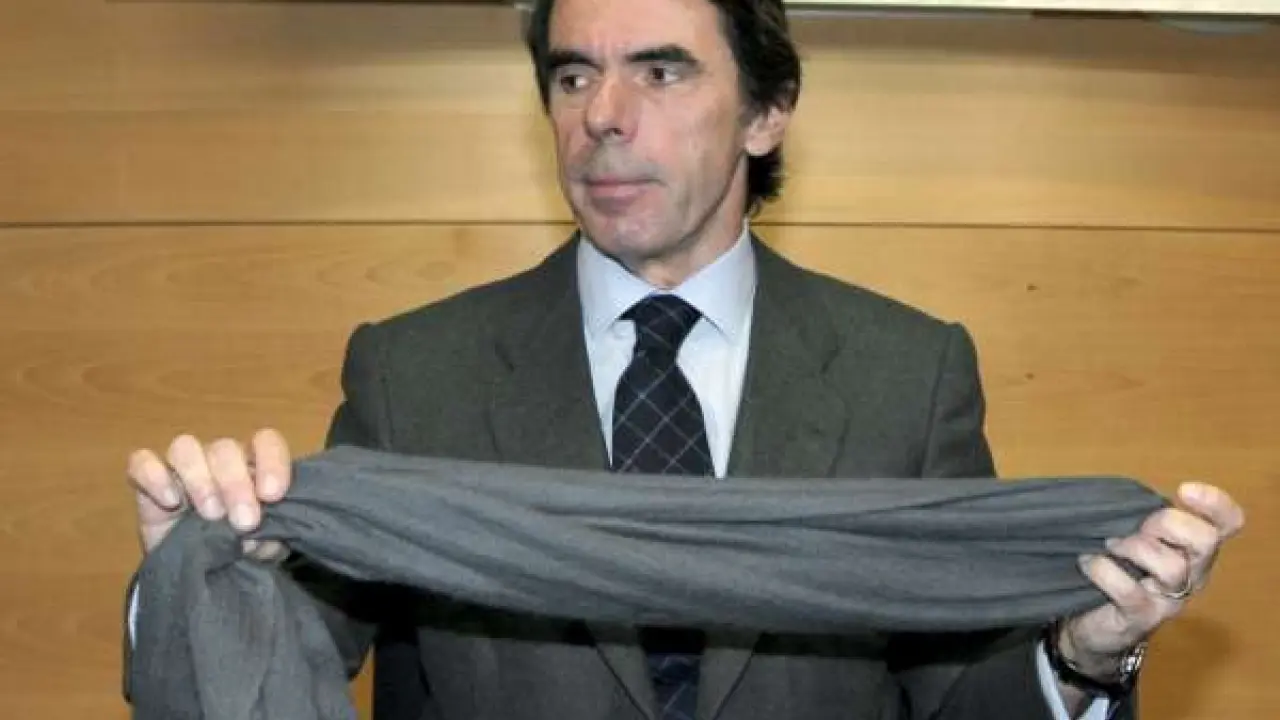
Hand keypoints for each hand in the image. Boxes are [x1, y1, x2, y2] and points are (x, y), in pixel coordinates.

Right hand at [127, 428, 292, 560]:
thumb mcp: (265, 548)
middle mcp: (219, 460)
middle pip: (225, 448)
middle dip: (236, 484)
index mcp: (254, 466)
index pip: (266, 442)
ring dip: (199, 479)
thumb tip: (258, 537)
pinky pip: (142, 462)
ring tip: (211, 514)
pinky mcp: (146, 483)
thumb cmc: (241, 549)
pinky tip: (170, 502)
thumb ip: (270, 538)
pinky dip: (154, 477)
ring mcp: (181, 469)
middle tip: (245, 522)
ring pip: (185, 447)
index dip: (271, 462)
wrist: (199, 574)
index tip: (272, 495)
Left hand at [1058, 481, 1245, 676]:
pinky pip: (1129, 590)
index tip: (1184, 490)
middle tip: (1138, 528)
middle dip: (1167, 523)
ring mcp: (1169, 600)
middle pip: (1205, 541)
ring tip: (1110, 547)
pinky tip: (1088, 564)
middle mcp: (1191, 575)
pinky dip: (1103, 570)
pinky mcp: (1142, 618)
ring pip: (1172, 567)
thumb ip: (1143, 520)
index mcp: (1193, 550)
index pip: (1227, 525)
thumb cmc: (1118, 573)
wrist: (1095, 627)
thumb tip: (1127, 497)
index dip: (1216, 504)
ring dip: (1133, 548)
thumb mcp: (1135, 541)